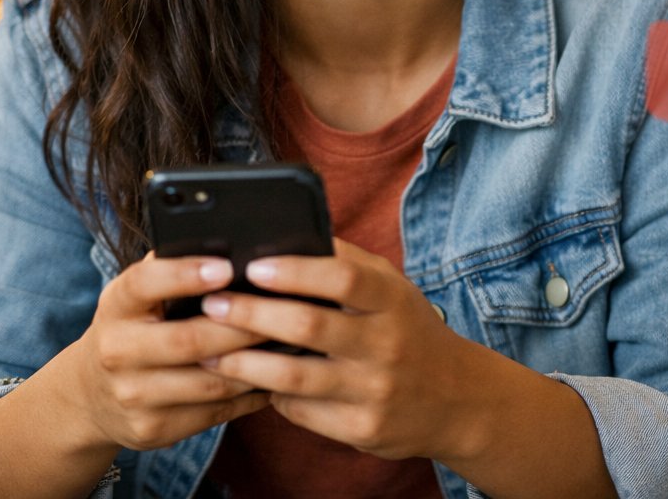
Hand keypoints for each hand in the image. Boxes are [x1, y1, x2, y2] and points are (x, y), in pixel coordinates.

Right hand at [71, 253, 270, 451]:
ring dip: (254, 364)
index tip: (226, 267)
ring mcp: (132, 396)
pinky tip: (272, 376)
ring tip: (288, 344)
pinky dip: (248, 395)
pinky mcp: (151, 430)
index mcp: (116, 306)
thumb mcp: (136, 294)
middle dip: (240, 326)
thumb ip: (170, 268)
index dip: (185, 274)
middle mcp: (116, 351)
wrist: (90, 393)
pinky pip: (213, 413)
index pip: (144, 284)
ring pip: (208, 382)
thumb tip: (225, 241)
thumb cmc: (132, 325)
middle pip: (187, 340)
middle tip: (281, 310)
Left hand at [198, 238, 485, 462]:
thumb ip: (345, 261)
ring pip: (296, 376)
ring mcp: (374, 391)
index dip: (295, 271)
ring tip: (209, 347)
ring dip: (245, 361)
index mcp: (392, 299)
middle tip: (213, 303)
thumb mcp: (390, 286)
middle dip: (253, 313)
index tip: (252, 265)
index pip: (342, 277)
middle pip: (310, 326)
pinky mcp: (362, 430)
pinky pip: (302, 410)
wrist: (457, 399)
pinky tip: (248, 379)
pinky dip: (270, 393)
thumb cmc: (406, 327)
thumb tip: (285, 237)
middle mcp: (386, 345)